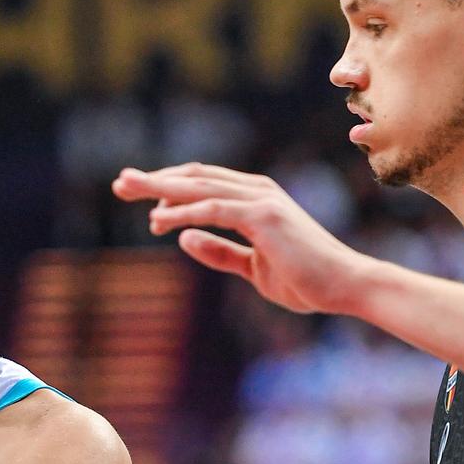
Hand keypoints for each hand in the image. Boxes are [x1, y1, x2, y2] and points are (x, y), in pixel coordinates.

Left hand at [113, 163, 375, 314]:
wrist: (343, 286)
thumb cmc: (305, 280)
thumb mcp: (252, 268)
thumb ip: (220, 252)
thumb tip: (183, 238)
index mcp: (255, 199)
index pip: (203, 183)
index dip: (168, 186)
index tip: (137, 194)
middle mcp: (258, 191)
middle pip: (195, 177)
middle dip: (155, 179)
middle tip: (120, 182)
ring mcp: (262, 201)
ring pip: (200, 186)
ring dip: (160, 188)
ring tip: (127, 189)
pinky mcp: (264, 217)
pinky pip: (214, 209)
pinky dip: (184, 212)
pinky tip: (158, 220)